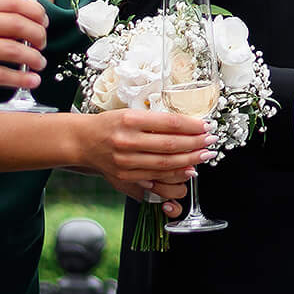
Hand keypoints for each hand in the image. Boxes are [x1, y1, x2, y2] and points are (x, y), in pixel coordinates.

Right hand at [0, 0, 47, 107]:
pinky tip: (31, 81)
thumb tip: (22, 19)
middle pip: (17, 24)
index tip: (44, 22)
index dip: (35, 12)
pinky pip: (1, 75)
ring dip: (33, 58)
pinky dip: (21, 79)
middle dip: (38, 36)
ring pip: (13, 50)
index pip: (12, 2)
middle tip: (43, 44)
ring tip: (39, 63)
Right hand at [79, 108, 210, 200]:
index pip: (170, 123)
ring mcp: (125, 162)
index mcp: (130, 120)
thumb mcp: (131, 114)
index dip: (193, 126)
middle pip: (171, 145)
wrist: (82, 142)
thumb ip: (156, 122)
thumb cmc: (109, 124)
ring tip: (204, 155)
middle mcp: (127, 141)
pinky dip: (175, 176)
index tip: (207, 126)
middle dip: (196, 144)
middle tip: (212, 140)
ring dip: (190, 161)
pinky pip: (156, 179)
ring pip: (165, 164)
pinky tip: (188, 171)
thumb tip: (188, 128)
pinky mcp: (125, 177)